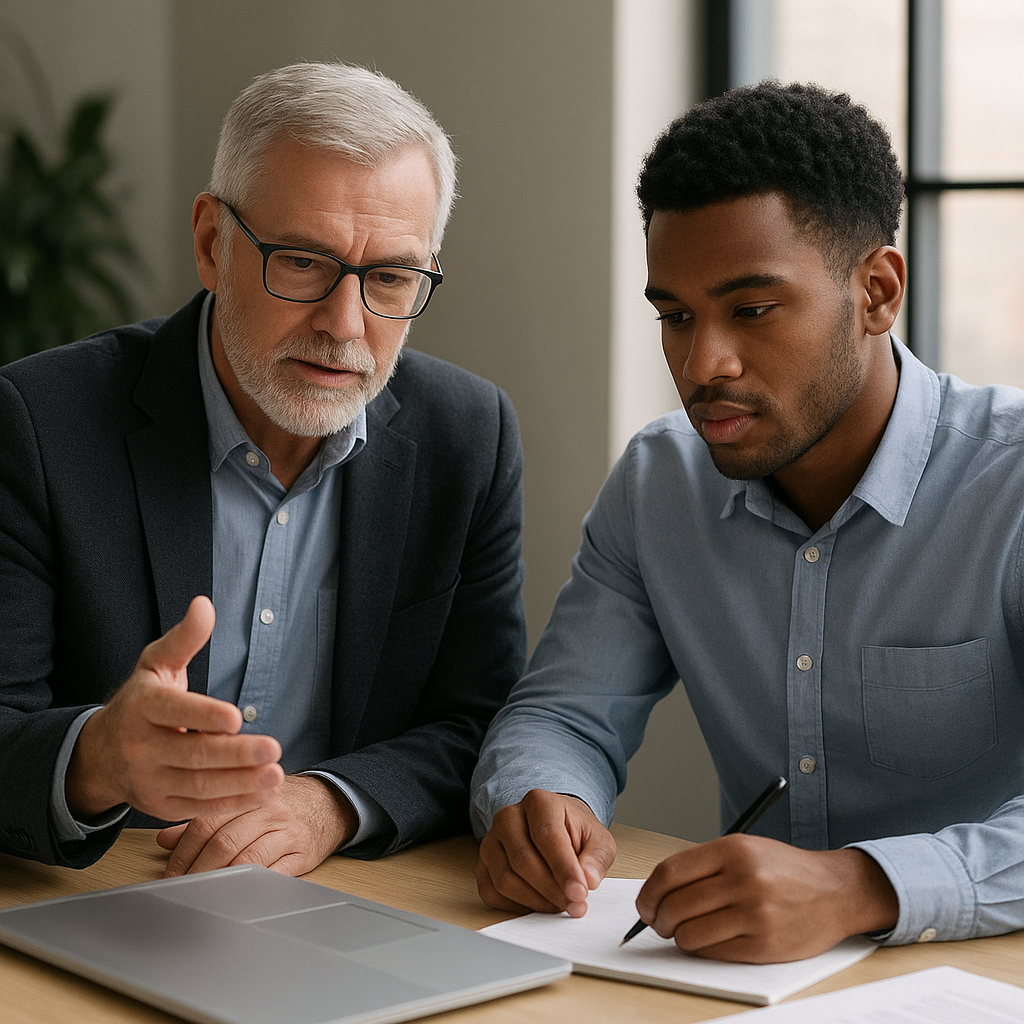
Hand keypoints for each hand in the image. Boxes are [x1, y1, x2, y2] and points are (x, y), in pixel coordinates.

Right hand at [65, 596, 283, 821]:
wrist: (102, 753)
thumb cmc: (141, 701)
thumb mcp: (157, 663)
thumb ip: (184, 638)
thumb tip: (204, 604)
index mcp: (142, 707)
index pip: (173, 711)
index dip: (203, 715)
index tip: (235, 718)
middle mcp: (141, 746)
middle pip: (193, 754)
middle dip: (235, 755)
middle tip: (273, 749)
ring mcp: (149, 780)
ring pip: (199, 785)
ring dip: (241, 783)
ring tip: (275, 774)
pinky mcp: (160, 806)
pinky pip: (200, 807)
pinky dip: (233, 802)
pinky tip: (262, 792)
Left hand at [157, 774, 357, 876]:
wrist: (327, 803)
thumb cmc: (279, 805)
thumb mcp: (243, 803)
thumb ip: (204, 820)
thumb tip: (165, 840)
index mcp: (247, 793)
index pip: (206, 822)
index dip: (183, 851)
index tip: (170, 874)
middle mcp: (267, 809)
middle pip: (224, 842)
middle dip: (197, 870)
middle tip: (182, 889)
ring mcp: (286, 831)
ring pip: (246, 859)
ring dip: (220, 882)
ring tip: (204, 895)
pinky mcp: (302, 852)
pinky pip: (273, 874)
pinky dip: (251, 888)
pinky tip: (237, 895)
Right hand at [476, 789, 616, 916]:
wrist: (554, 828)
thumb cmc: (574, 833)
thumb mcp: (598, 840)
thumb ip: (596, 858)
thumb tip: (588, 879)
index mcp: (539, 802)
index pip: (547, 836)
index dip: (564, 869)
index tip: (580, 893)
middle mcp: (508, 817)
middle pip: (523, 860)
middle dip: (551, 890)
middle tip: (574, 906)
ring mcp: (491, 840)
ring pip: (505, 879)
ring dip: (535, 901)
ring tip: (559, 905)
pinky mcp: (482, 864)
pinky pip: (492, 893)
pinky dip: (516, 907)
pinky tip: (538, 904)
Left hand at [635, 833, 898, 962]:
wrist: (836, 891)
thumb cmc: (782, 869)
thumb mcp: (743, 848)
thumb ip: (702, 866)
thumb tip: (657, 893)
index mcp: (732, 849)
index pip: (670, 872)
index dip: (649, 893)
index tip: (644, 906)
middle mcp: (743, 879)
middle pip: (676, 906)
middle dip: (658, 920)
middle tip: (659, 923)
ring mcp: (755, 914)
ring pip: (690, 934)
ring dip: (679, 937)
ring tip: (685, 932)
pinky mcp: (765, 944)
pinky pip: (714, 952)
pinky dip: (702, 949)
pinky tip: (708, 940)